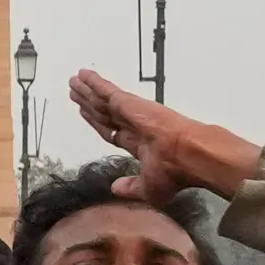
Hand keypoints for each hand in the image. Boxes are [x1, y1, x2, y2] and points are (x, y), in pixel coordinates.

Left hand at [65, 70, 256, 204]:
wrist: (189, 156)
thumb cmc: (175, 173)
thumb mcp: (148, 188)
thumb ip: (130, 188)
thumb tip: (116, 188)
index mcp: (140, 144)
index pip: (112, 131)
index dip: (98, 123)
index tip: (87, 115)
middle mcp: (135, 126)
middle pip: (104, 112)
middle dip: (89, 103)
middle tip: (76, 93)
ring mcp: (132, 113)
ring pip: (102, 100)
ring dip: (87, 91)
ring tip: (74, 82)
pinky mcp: (130, 104)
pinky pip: (107, 92)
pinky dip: (94, 83)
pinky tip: (83, 76)